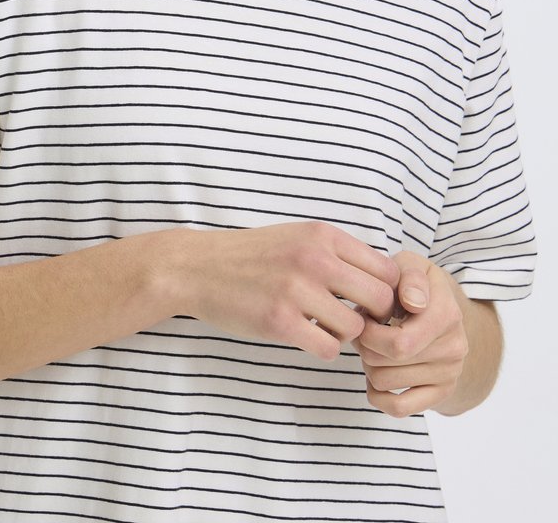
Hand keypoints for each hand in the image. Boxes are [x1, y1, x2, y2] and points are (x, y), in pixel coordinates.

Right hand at [178, 221, 398, 361]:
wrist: (198, 267)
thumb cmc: (253, 255)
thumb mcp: (298, 237)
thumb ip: (338, 254)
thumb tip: (385, 284)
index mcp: (323, 235)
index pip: (387, 270)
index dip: (385, 292)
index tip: (368, 302)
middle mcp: (314, 259)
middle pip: (379, 300)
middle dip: (372, 317)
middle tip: (352, 320)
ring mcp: (296, 291)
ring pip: (354, 329)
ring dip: (343, 335)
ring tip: (322, 326)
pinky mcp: (279, 322)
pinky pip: (327, 349)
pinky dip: (322, 349)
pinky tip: (306, 337)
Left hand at [354, 250, 468, 416]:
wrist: (444, 311)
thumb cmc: (414, 285)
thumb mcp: (411, 266)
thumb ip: (409, 276)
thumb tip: (415, 303)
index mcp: (447, 313)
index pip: (398, 343)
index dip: (368, 331)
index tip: (366, 316)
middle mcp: (454, 346)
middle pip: (385, 361)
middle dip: (363, 345)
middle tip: (364, 331)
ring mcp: (450, 372)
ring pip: (385, 383)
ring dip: (368, 366)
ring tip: (374, 346)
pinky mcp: (442, 392)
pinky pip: (399, 408)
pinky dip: (377, 395)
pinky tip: (377, 375)